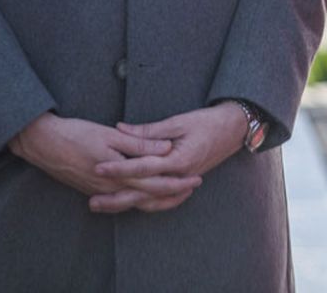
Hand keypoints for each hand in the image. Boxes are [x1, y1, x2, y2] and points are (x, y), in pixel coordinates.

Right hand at [8, 112, 194, 206]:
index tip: (195, 178)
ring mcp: (100, 192)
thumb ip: (140, 144)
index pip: (154, 184)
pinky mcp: (92, 190)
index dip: (177, 182)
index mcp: (118, 174)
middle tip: (193, 188)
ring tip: (176, 194)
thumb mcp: (110, 135)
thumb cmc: (76, 134)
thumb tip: (166, 148)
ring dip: (156, 200)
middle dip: (172, 194)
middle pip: (147, 197)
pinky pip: (120, 200)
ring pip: (134, 202)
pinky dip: (137, 200)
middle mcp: (110, 188)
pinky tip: (145, 195)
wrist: (42, 143)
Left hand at [91, 104, 246, 212]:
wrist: (234, 129)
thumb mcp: (178, 121)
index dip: (118, 168)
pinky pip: (165, 201)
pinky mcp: (185, 183)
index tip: (97, 167)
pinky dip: (148, 205)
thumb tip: (120, 128)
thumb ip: (148, 131)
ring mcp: (184, 182)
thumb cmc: (207, 121)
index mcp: (178, 159)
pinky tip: (133, 206)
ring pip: (152, 201)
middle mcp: (180, 176)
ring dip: (127, 205)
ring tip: (104, 206)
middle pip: (143, 192)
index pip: (142, 167)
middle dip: (116, 197)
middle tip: (92, 201)